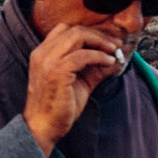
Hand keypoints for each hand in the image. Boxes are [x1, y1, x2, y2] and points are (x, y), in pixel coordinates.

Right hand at [23, 23, 123, 154]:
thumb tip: (114, 59)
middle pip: (74, 30)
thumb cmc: (58, 107)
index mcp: (43, 53)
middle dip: (98, 35)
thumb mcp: (79, 82)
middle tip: (115, 45)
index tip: (107, 41)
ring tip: (114, 51)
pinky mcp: (57, 72)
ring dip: (100, 42)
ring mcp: (48, 61)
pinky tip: (108, 62)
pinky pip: (82, 55)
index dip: (89, 32)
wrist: (43, 127)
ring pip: (78, 37)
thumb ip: (94, 68)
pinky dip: (99, 56)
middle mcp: (42, 53)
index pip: (66, 29)